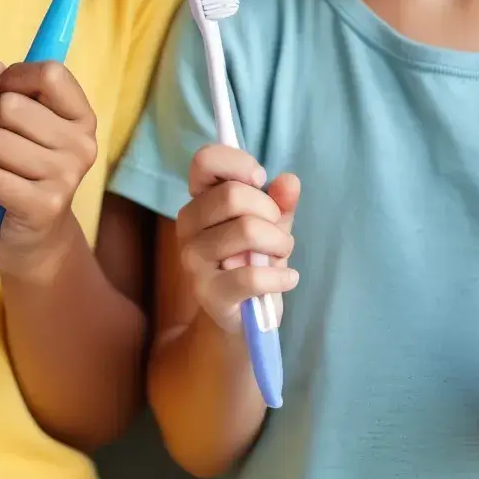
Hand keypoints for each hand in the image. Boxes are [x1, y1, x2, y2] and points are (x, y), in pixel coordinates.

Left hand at [0, 59, 97, 278]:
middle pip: (9, 106)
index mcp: (81, 117)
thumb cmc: (24, 170)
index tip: (1, 92)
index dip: (14, 77)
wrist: (36, 240)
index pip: (50, 73)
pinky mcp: (42, 206)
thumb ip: (0, 89)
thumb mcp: (16, 124)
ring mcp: (65, 177)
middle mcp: (81, 145)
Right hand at [176, 143, 298, 334]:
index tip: (260, 180)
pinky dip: (281, 276)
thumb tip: (290, 181)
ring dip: (279, 242)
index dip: (238, 163)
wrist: (243, 317)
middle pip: (233, 195)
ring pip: (246, 230)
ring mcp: (193, 259)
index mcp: (199, 200)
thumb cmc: (254, 261)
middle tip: (277, 231)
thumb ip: (280, 202)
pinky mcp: (207, 292)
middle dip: (270, 212)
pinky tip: (289, 279)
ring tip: (282, 254)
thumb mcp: (270, 225)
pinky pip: (251, 276)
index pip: (204, 161)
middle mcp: (187, 224)